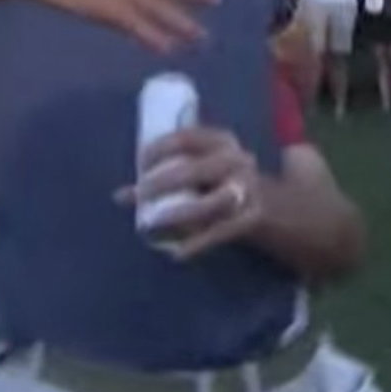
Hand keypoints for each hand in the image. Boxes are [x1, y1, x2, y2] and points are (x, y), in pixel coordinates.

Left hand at [116, 126, 263, 259]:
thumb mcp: (197, 169)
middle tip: (140, 194)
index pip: (184, 138)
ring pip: (210, 203)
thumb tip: (120, 196)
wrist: (270, 203)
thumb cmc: (219, 181)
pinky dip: (198, 243)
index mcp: (221, 140)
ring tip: (154, 222)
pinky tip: (178, 253)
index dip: (158, 149)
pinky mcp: (250, 217)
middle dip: (162, 183)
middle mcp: (236, 160)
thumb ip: (163, 177)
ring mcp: (246, 189)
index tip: (140, 164)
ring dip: (178, 214)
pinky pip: (220, 232)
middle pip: (193, 170)